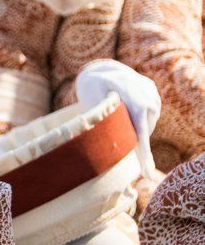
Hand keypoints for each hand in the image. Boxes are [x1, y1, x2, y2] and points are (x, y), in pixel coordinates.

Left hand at [76, 59, 160, 178]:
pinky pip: (148, 114)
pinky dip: (138, 117)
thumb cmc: (91, 87)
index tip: (148, 175)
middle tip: (111, 131)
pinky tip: (127, 109)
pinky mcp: (154, 93)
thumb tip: (108, 135)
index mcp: (136, 103)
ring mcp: (154, 95)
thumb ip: (102, 116)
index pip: (142, 135)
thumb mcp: (93, 101)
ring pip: (146, 124)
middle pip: (144, 131)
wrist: (99, 69)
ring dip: (134, 126)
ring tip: (118, 115)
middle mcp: (149, 99)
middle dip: (131, 136)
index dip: (144, 157)